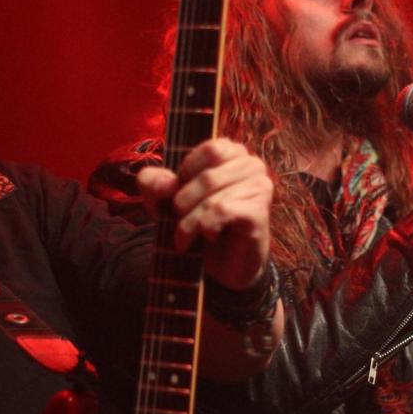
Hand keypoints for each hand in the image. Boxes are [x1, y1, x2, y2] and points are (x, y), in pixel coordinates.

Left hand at [136, 138, 272, 290]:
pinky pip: (224, 212)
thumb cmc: (196, 221)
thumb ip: (153, 182)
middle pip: (209, 176)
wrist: (221, 265)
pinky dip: (205, 226)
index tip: (179, 191)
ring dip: (190, 221)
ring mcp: (260, 188)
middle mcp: (252, 165)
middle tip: (178, 218)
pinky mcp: (258, 213)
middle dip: (183, 201)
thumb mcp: (163, 199)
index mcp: (232, 152)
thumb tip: (165, 184)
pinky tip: (207, 236)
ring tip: (185, 235)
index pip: (210, 148)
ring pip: (214, 197)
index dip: (187, 171)